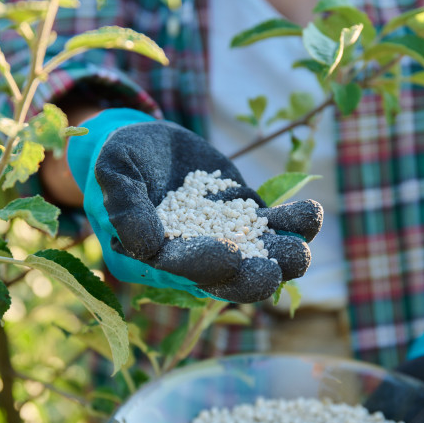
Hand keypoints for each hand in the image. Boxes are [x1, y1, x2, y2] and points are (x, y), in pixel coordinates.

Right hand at [68, 109, 322, 303]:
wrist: (146, 143)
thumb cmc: (120, 158)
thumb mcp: (113, 170)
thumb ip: (125, 205)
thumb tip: (146, 246)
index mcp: (157, 256)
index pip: (183, 267)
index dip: (206, 264)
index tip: (229, 257)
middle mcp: (194, 256)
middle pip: (228, 279)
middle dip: (252, 279)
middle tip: (273, 271)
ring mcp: (225, 237)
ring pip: (260, 257)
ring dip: (282, 258)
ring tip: (301, 249)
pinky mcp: (246, 216)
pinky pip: (273, 226)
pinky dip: (293, 224)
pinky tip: (310, 213)